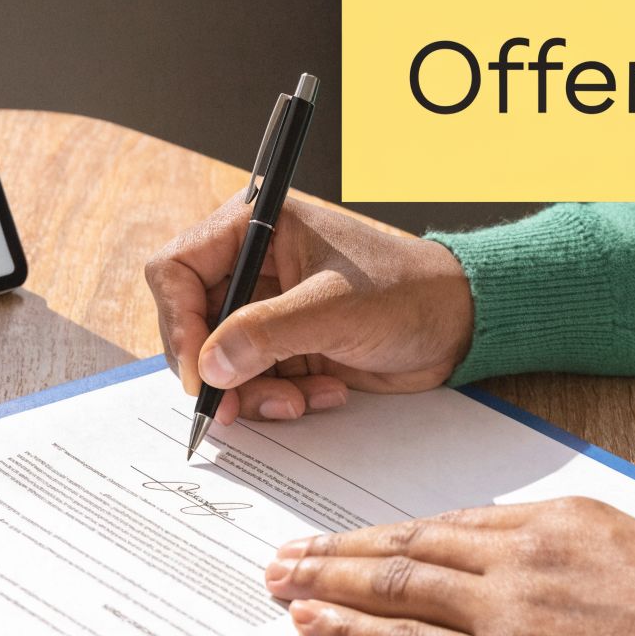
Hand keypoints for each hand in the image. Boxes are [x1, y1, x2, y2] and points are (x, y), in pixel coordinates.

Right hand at [145, 191, 471, 423]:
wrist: (458, 325)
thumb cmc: (407, 292)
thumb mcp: (334, 309)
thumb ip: (267, 332)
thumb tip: (209, 364)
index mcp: (256, 227)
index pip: (176, 270)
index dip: (178, 322)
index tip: (198, 372)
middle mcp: (253, 265)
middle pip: (192, 323)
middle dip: (215, 370)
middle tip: (232, 408)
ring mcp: (267, 309)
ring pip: (220, 362)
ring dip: (253, 392)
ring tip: (299, 401)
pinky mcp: (284, 345)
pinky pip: (254, 381)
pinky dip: (281, 397)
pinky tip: (325, 391)